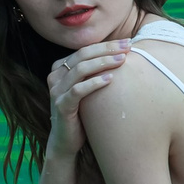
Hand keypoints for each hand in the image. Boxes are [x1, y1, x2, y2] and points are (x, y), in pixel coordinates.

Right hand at [47, 40, 133, 164]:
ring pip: (80, 69)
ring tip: (122, 60)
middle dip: (107, 49)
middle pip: (83, 55)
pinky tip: (110, 79)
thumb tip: (122, 54)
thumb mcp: (87, 88)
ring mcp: (56, 91)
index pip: (85, 50)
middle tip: (128, 47)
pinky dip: (94, 83)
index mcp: (61, 68)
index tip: (128, 42)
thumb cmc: (82, 112)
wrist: (66, 140)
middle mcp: (56, 76)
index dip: (106, 45)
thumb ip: (95, 72)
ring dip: (103, 62)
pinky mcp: (61, 106)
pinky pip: (77, 90)